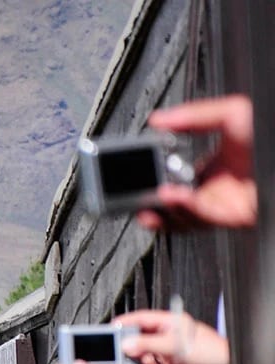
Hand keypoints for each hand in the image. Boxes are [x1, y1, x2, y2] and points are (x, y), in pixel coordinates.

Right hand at [113, 309, 229, 363]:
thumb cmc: (209, 352)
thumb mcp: (175, 346)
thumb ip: (149, 344)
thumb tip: (126, 344)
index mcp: (169, 324)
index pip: (141, 319)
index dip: (124, 323)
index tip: (109, 331)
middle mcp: (166, 337)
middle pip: (138, 339)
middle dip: (128, 349)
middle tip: (116, 356)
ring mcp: (166, 352)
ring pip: (142, 357)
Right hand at [140, 95, 256, 230]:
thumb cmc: (270, 135)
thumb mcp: (231, 113)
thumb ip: (194, 115)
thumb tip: (159, 119)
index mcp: (214, 168)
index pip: (174, 180)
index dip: (153, 179)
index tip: (137, 173)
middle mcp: (216, 190)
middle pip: (172, 205)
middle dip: (150, 203)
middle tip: (134, 195)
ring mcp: (224, 205)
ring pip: (183, 218)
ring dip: (164, 209)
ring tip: (154, 196)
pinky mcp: (233, 218)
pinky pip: (201, 219)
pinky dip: (184, 209)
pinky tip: (174, 196)